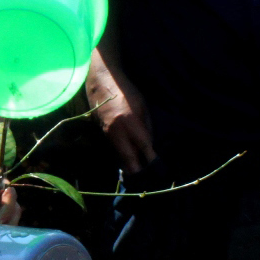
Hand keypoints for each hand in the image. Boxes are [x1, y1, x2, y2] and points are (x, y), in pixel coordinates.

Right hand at [85, 53, 155, 173]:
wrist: (101, 83)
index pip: (145, 148)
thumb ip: (147, 127)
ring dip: (130, 165)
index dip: (152, 161)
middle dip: (138, 171)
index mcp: (131, 123)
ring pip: (120, 159)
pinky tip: (129, 157)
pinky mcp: (102, 135)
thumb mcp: (142, 106)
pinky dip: (122, 156)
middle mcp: (118, 133)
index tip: (159, 169)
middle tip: (147, 176)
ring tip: (140, 169)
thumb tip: (150, 145)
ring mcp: (108, 136)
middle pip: (129, 161)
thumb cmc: (126, 91)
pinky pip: (114, 151)